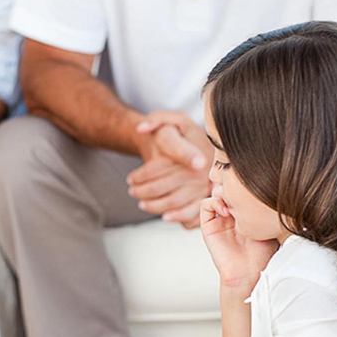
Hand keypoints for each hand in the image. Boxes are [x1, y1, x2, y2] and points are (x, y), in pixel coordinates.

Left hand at [128, 111, 212, 227]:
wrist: (201, 149)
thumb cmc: (183, 135)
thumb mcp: (173, 120)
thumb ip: (157, 119)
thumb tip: (141, 129)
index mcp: (191, 149)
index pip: (160, 165)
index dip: (142, 175)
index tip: (129, 179)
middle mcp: (199, 169)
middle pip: (162, 186)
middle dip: (141, 190)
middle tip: (131, 190)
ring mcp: (204, 185)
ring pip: (172, 202)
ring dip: (152, 205)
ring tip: (141, 202)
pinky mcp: (206, 198)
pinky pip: (191, 214)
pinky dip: (176, 217)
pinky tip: (164, 216)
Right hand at [200, 187, 278, 289]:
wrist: (249, 272)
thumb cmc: (263, 252)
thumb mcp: (270, 223)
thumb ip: (266, 204)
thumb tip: (271, 183)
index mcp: (246, 211)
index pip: (241, 187)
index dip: (245, 183)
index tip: (254, 187)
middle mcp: (232, 213)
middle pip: (227, 186)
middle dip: (234, 185)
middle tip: (243, 192)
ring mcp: (219, 219)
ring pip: (216, 192)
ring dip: (224, 193)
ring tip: (234, 203)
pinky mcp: (208, 226)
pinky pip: (205, 205)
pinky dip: (213, 202)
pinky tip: (226, 211)